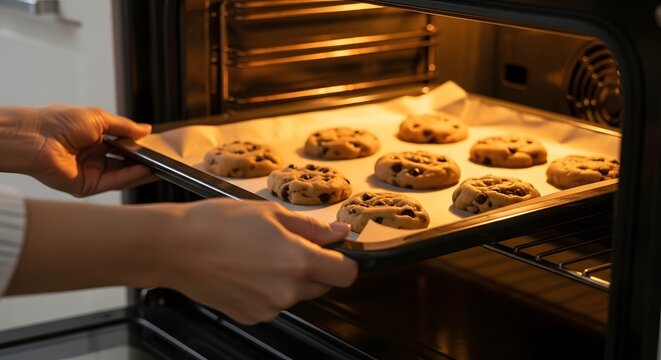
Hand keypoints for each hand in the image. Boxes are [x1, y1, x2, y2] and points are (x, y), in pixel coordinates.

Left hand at [1, 105, 153, 195]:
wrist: (35, 137)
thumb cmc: (59, 122)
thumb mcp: (100, 118)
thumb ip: (125, 127)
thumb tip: (146, 130)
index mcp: (94, 138)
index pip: (123, 145)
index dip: (139, 146)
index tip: (157, 146)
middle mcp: (93, 156)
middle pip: (125, 162)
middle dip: (144, 160)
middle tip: (164, 159)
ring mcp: (90, 172)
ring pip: (122, 174)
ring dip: (141, 170)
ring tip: (160, 166)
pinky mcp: (87, 186)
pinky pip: (113, 182)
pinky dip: (130, 177)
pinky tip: (145, 170)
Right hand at [162, 199, 357, 324]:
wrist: (175, 247)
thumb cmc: (218, 223)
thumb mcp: (271, 213)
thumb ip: (311, 227)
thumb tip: (340, 233)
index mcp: (299, 262)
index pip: (347, 274)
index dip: (344, 260)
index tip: (334, 250)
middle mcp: (287, 291)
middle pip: (322, 285)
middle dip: (314, 267)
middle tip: (286, 244)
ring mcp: (268, 308)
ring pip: (296, 294)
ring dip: (289, 279)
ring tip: (259, 255)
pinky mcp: (251, 316)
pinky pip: (273, 304)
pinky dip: (267, 290)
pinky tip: (246, 270)